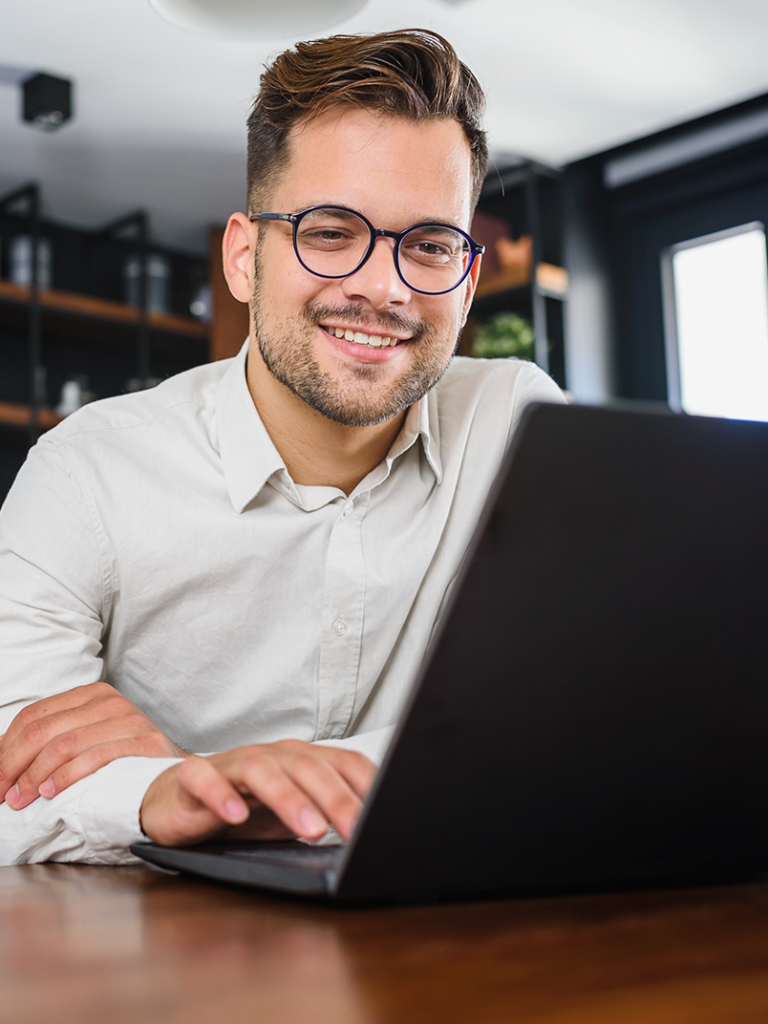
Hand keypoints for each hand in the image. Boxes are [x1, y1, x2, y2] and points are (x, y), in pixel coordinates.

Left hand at [0, 682, 186, 809]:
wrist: (173, 773)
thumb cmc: (124, 759)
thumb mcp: (84, 740)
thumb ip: (48, 742)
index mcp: (90, 695)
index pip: (33, 716)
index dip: (5, 750)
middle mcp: (109, 701)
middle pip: (43, 731)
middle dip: (13, 766)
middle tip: (3, 794)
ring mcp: (129, 719)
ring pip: (64, 744)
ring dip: (34, 776)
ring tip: (22, 798)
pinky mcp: (144, 742)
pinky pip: (95, 757)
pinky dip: (66, 776)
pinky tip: (51, 792)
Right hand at [140, 741, 376, 846]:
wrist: (179, 802)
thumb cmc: (246, 810)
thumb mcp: (293, 818)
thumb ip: (327, 819)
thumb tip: (373, 839)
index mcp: (301, 760)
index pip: (343, 762)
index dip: (365, 786)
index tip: (387, 813)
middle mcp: (271, 756)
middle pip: (307, 767)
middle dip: (335, 798)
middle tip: (356, 829)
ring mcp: (232, 764)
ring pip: (262, 771)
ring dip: (288, 798)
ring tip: (309, 830)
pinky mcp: (193, 778)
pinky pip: (205, 780)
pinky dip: (221, 795)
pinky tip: (236, 816)